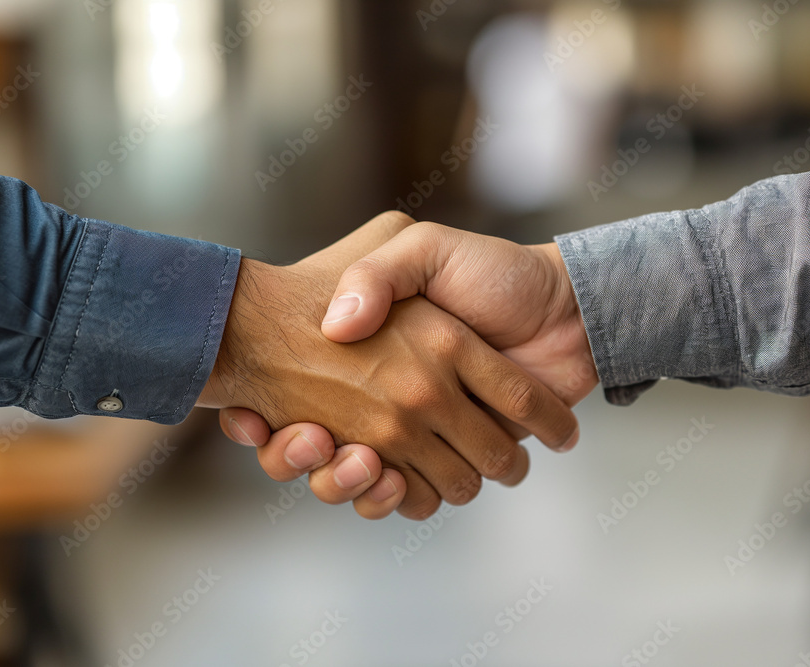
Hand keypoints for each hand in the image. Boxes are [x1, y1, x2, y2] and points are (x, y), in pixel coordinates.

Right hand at [199, 213, 577, 519]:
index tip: (247, 418)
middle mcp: (381, 396)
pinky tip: (392, 480)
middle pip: (311, 448)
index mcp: (367, 351)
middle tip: (306, 437)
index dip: (257, 415)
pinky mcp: (447, 460)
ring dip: (341, 481)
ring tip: (356, 456)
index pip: (287, 392)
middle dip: (294, 455)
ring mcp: (413, 432)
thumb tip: (337, 325)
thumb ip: (378, 271)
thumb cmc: (493, 273)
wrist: (562, 310)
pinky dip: (391, 499)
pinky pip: (403, 498)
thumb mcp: (425, 247)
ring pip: (352, 480)